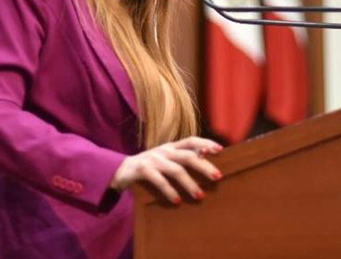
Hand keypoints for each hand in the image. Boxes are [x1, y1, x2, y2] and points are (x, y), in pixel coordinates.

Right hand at [109, 136, 223, 203]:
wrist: (120, 170)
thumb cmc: (149, 167)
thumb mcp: (165, 160)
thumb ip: (181, 160)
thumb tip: (206, 164)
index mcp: (171, 147)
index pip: (191, 140)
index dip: (205, 142)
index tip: (220, 150)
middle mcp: (164, 151)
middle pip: (188, 156)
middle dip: (204, 166)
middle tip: (218, 177)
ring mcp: (153, 159)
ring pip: (176, 170)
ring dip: (190, 183)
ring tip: (200, 196)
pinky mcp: (142, 170)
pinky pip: (159, 181)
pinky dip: (170, 191)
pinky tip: (177, 201)